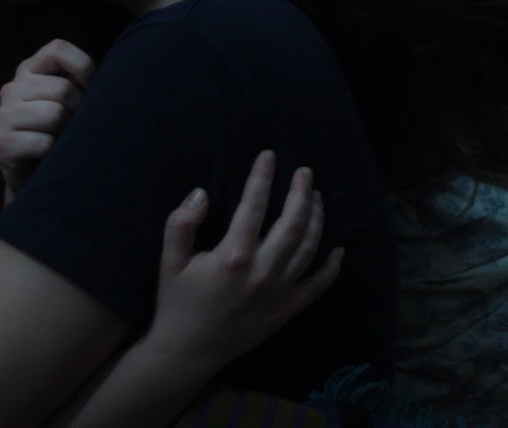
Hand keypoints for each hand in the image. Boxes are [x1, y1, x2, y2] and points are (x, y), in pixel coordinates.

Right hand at [0, 39, 95, 191]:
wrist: (33, 175)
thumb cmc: (57, 132)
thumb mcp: (67, 101)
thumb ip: (78, 83)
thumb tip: (106, 79)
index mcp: (29, 70)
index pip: (57, 49)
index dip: (82, 66)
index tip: (90, 88)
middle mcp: (13, 88)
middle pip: (63, 89)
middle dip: (78, 110)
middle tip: (74, 126)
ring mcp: (3, 115)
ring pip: (54, 114)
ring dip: (67, 132)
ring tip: (62, 140)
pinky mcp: (1, 142)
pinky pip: (44, 142)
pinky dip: (55, 152)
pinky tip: (50, 155)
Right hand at [148, 150, 341, 370]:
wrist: (188, 352)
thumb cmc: (177, 302)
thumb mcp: (170, 260)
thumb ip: (181, 223)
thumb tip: (201, 193)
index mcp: (233, 255)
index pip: (254, 206)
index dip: (262, 177)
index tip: (269, 156)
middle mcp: (262, 271)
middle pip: (292, 223)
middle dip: (301, 192)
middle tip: (305, 172)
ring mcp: (279, 291)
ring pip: (308, 247)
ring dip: (316, 218)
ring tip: (315, 197)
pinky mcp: (287, 309)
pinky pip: (318, 285)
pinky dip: (332, 266)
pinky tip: (338, 249)